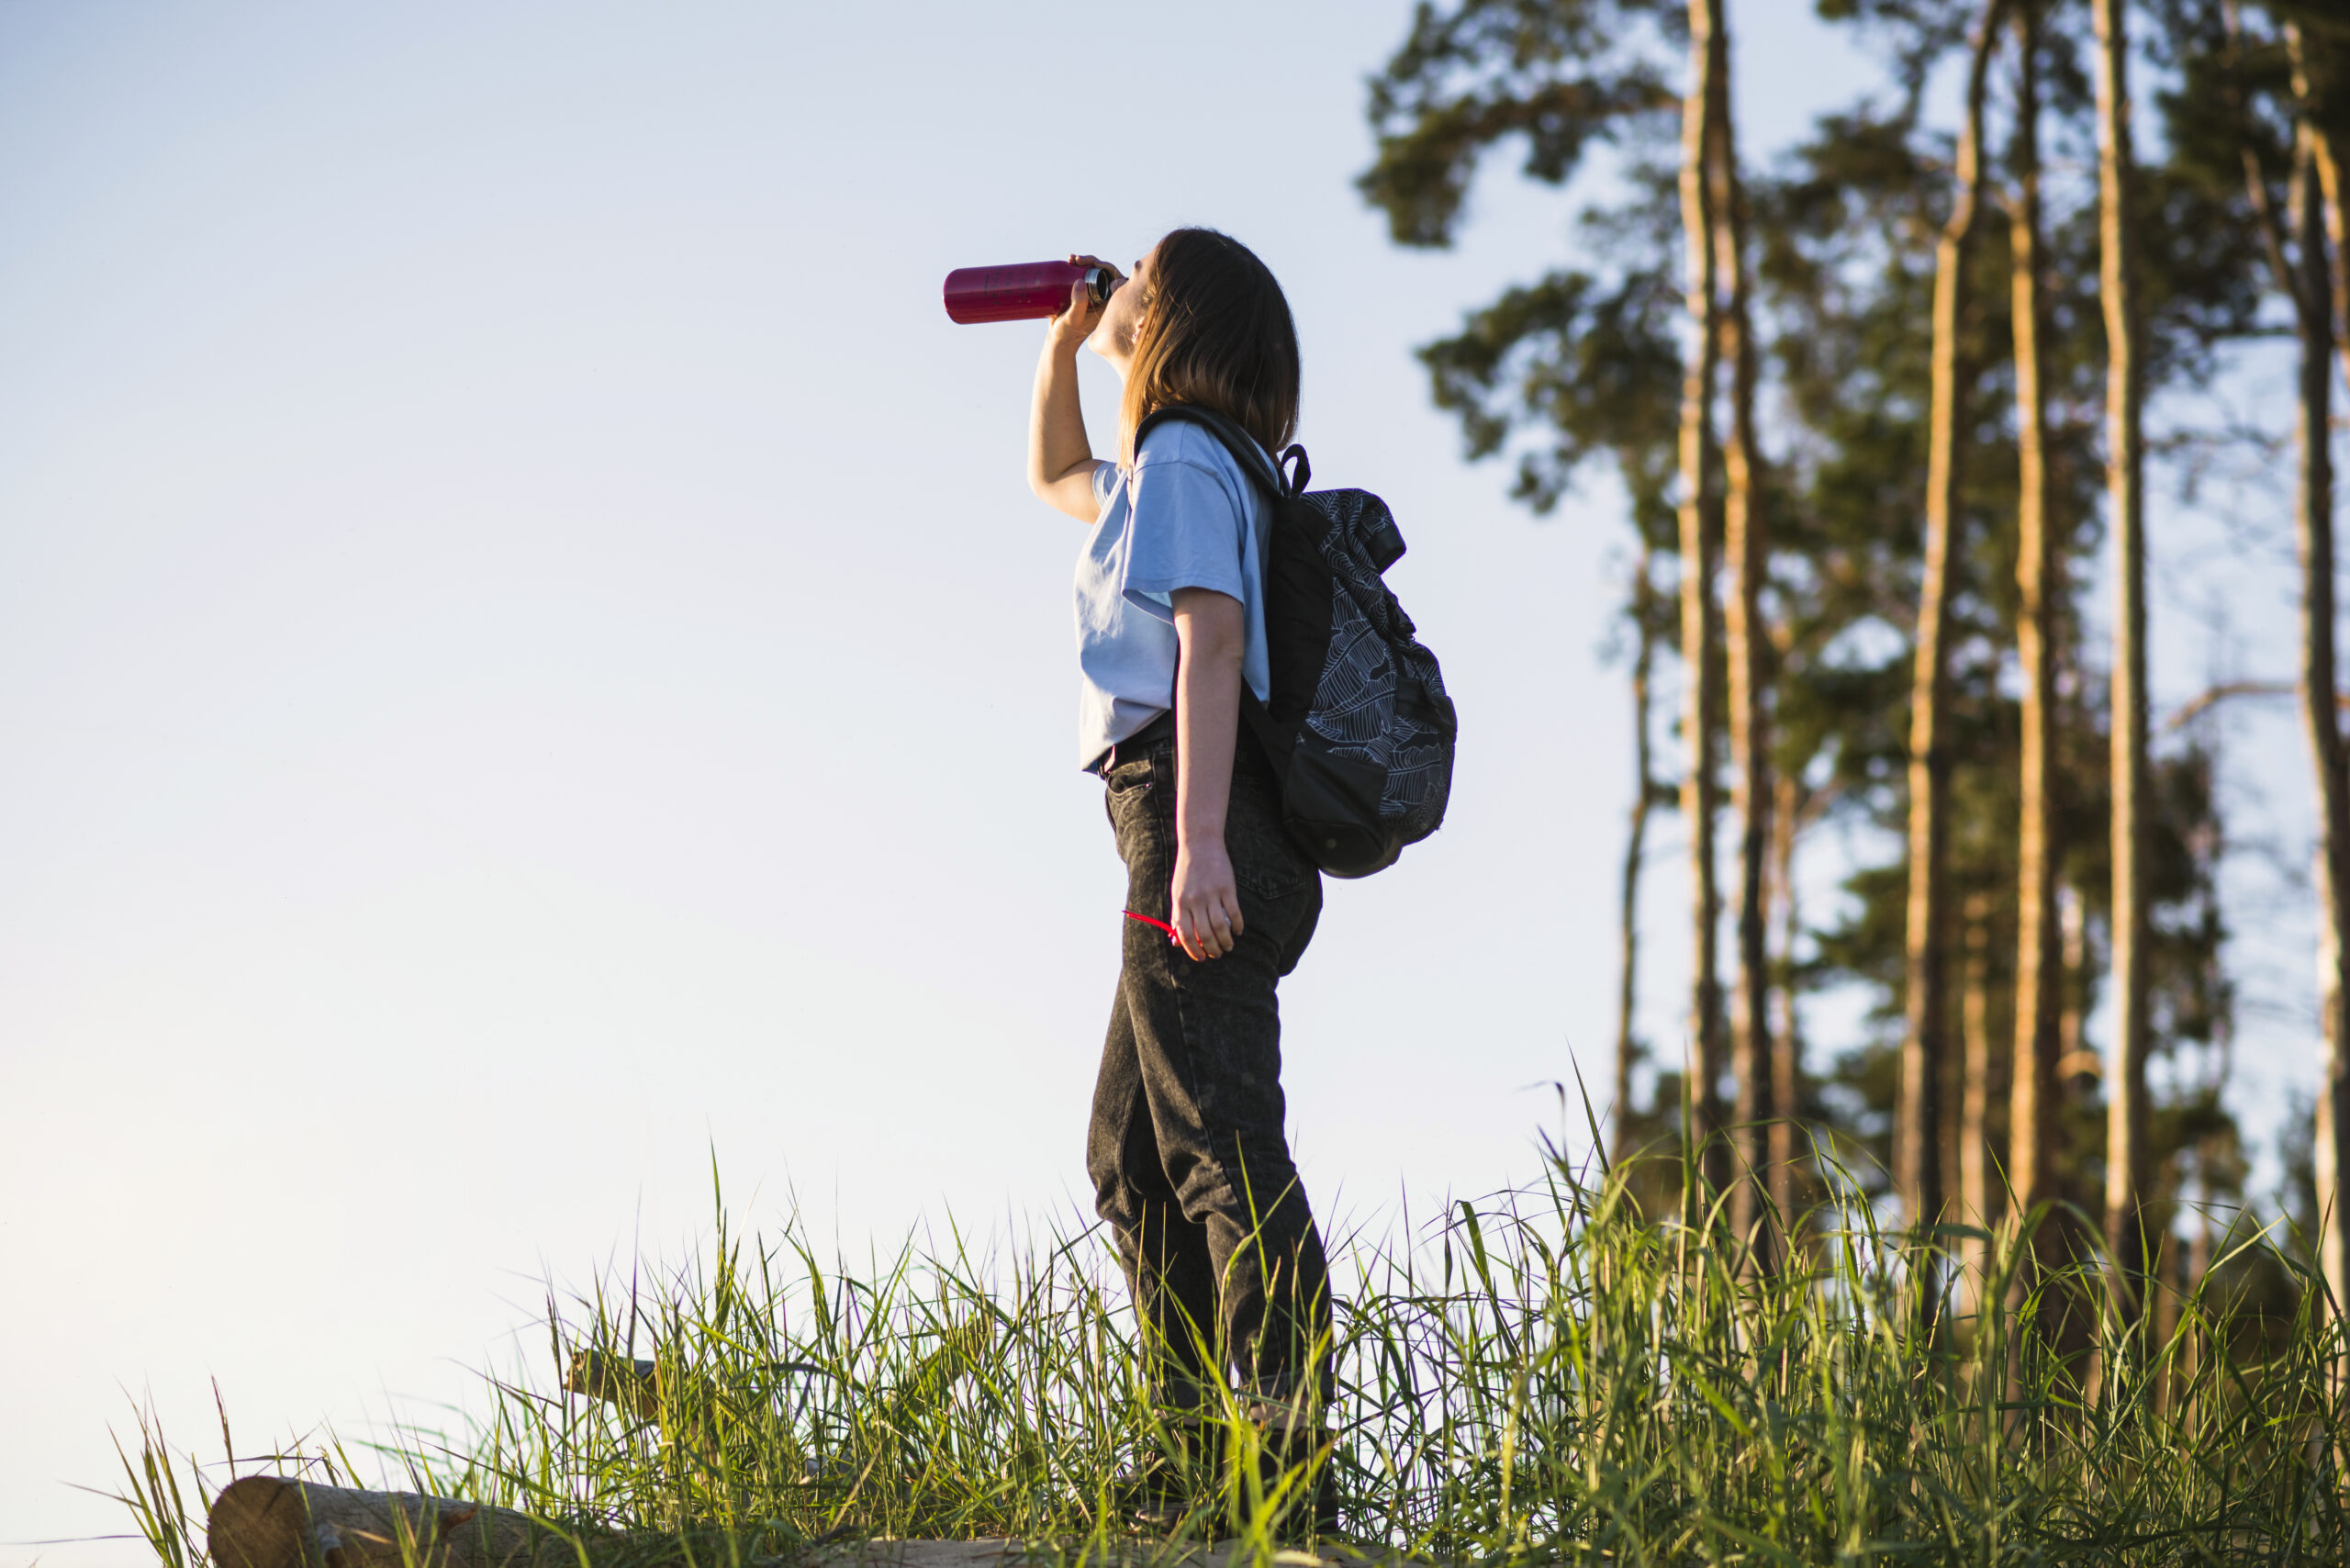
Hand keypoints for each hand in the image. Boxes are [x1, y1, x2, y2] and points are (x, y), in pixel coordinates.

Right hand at [1044, 253, 1121, 355]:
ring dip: (1085, 262)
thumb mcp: (1073, 319)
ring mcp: (1095, 297)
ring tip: (1071, 259)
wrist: (1057, 341)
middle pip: (1106, 273)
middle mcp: (1105, 299)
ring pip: (1095, 273)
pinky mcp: (1084, 295)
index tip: (1091, 266)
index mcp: (1110, 305)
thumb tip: (1080, 282)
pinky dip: (1078, 267)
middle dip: (1092, 261)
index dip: (1107, 268)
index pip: (1117, 280)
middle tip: (1076, 260)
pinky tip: (1069, 261)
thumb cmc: (1066, 334)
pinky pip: (1085, 276)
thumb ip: (1078, 304)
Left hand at [1170, 834, 1243, 960]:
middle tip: (1217, 954)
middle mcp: (1195, 900)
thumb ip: (1177, 917)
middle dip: (1212, 949)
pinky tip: (1239, 931)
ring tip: (1229, 946)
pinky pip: (1234, 912)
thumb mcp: (1177, 893)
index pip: (1185, 934)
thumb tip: (1177, 942)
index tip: (1201, 957)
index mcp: (1181, 903)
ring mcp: (1212, 893)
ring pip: (1220, 926)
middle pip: (1204, 934)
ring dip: (1226, 941)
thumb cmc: (1187, 871)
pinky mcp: (1227, 887)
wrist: (1200, 844)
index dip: (1193, 950)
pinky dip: (1238, 925)